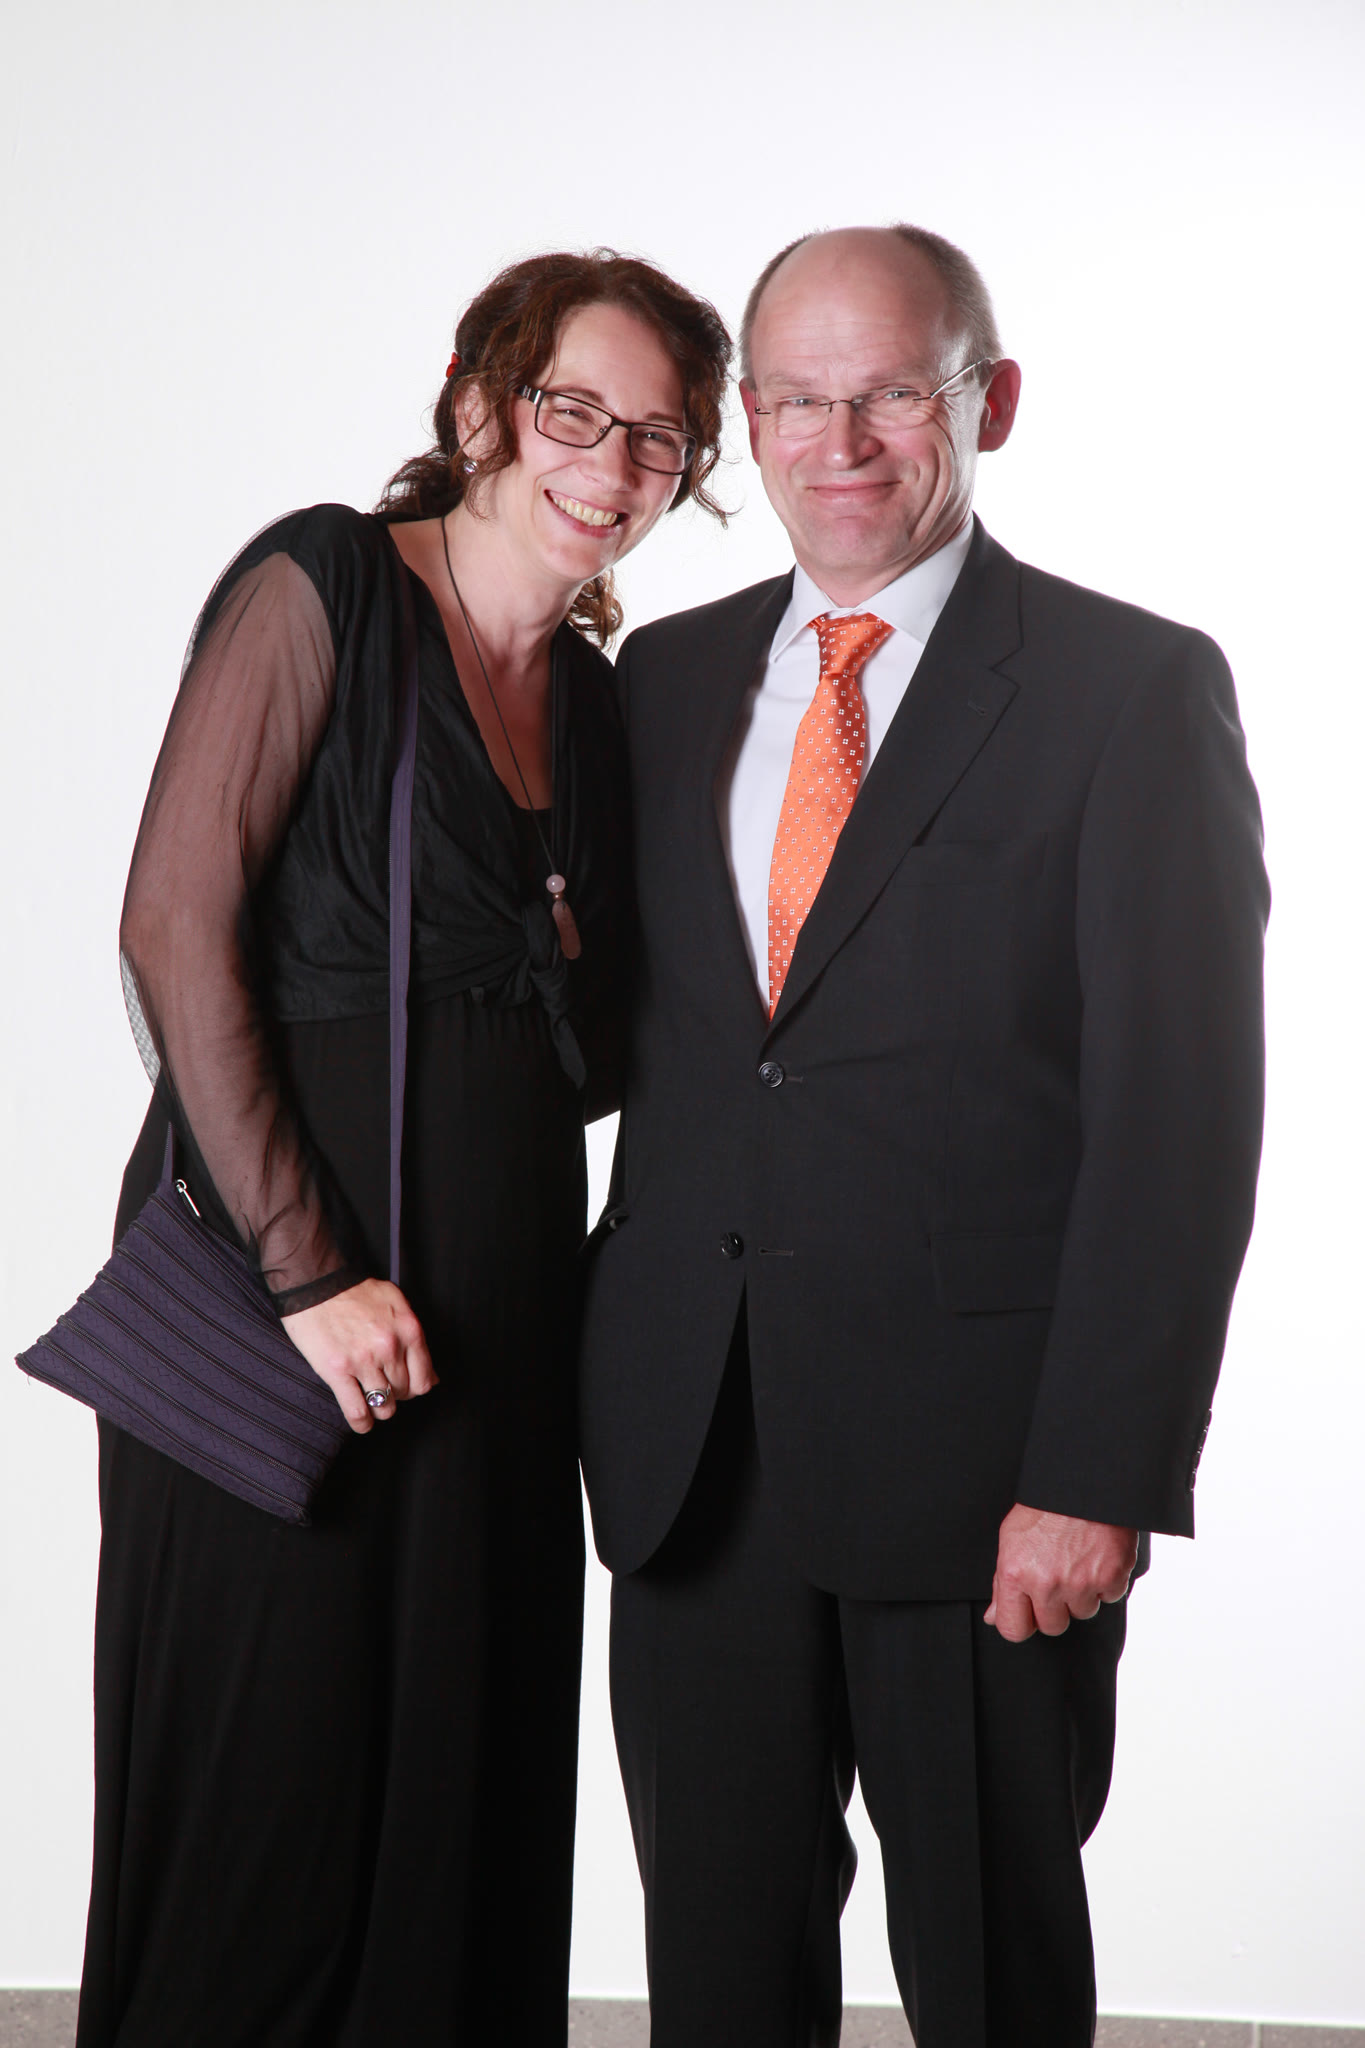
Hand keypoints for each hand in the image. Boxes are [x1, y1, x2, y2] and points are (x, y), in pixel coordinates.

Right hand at [284, 1279, 436, 1433]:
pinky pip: (358, 1411)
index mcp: (408, 1329)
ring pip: (385, 1405)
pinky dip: (362, 1422)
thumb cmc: (353, 1291)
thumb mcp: (394, 1302)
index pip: (424, 1378)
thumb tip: (432, 1376)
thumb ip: (414, 1336)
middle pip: (405, 1392)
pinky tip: (361, 1421)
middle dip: (396, 1395)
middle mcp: (390, 1347)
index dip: (415, 1387)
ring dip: (379, 1408)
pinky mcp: (338, 1371)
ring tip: (371, 1401)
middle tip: (383, 1387)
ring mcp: (365, 1360)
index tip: (405, 1386)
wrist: (314, 1283)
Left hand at [984, 1504, 1137, 1641]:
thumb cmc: (1046, 1505)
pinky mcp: (1111, 1577)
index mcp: (1016, 1573)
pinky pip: (1109, 1597)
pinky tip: (1097, 1555)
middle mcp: (1047, 1583)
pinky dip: (1107, 1580)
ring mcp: (1081, 1583)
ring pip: (1082, 1612)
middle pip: (1052, 1626)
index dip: (1021, 1622)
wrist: (1085, 1480)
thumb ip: (1002, 1582)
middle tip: (1057, 1576)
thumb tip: (993, 1616)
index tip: (1028, 1613)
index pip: (1012, 1629)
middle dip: (1055, 1607)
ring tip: (1078, 1559)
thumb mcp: (1012, 1537)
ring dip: (1082, 1593)